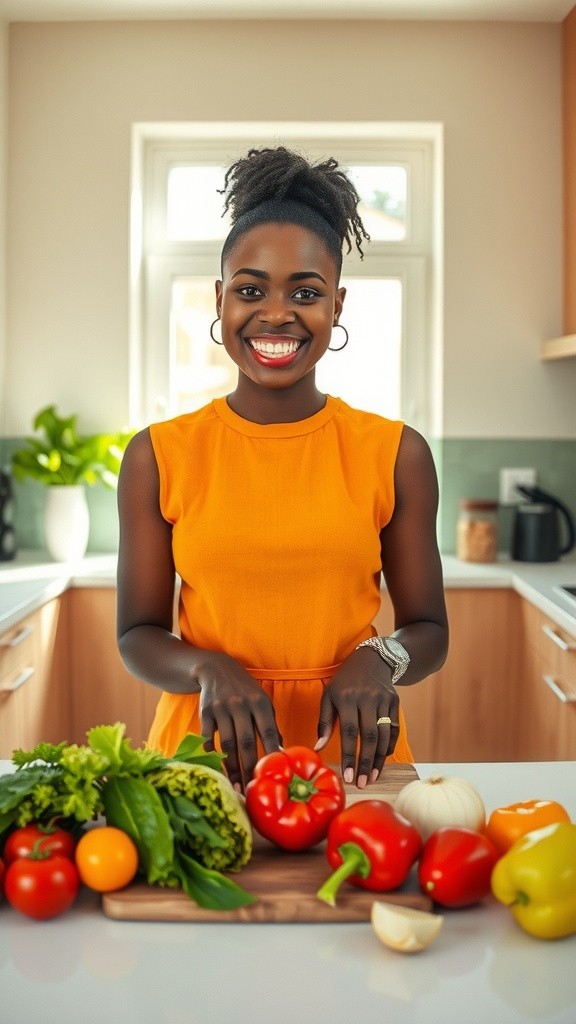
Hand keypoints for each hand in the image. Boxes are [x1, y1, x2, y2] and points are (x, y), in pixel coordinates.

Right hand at [197, 651, 281, 790]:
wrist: (217, 669)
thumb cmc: (246, 691)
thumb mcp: (262, 702)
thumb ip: (270, 725)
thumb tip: (281, 752)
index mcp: (260, 703)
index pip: (268, 733)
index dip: (271, 754)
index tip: (273, 774)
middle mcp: (241, 704)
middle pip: (246, 742)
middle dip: (249, 767)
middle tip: (251, 789)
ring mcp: (222, 708)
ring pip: (227, 743)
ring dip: (231, 767)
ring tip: (235, 785)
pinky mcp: (206, 711)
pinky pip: (208, 736)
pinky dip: (211, 750)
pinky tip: (214, 763)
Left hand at [315, 648, 399, 788]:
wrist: (371, 659)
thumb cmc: (344, 682)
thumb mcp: (329, 696)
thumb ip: (324, 722)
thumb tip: (318, 748)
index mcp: (347, 698)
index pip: (349, 732)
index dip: (349, 756)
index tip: (347, 776)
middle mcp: (367, 699)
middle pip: (369, 737)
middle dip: (365, 763)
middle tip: (361, 783)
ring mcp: (383, 700)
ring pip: (383, 735)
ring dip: (379, 759)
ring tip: (372, 777)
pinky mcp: (395, 702)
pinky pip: (393, 729)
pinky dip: (389, 746)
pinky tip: (382, 760)